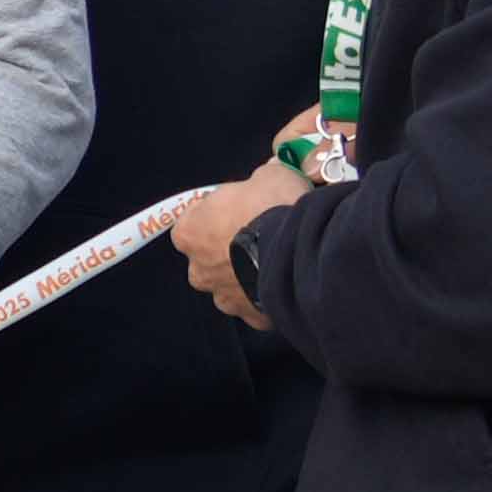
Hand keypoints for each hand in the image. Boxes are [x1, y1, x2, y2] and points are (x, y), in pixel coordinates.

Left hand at [171, 156, 308, 332]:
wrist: (302, 250)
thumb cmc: (275, 208)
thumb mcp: (269, 175)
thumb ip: (260, 179)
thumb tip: (271, 173)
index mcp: (189, 233)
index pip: (194, 221)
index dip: (220, 213)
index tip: (241, 209)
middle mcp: (198, 269)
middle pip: (210, 258)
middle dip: (231, 249)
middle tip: (263, 235)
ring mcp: (224, 297)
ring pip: (233, 285)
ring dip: (251, 275)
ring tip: (280, 260)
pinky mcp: (252, 318)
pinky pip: (259, 306)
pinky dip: (271, 296)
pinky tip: (289, 281)